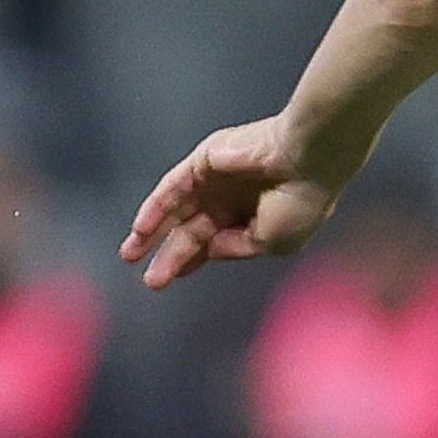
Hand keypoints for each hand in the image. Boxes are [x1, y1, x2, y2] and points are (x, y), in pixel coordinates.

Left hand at [118, 115, 348, 289]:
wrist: (307, 157)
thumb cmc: (301, 201)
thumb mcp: (274, 241)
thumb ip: (237, 247)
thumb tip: (209, 248)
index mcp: (255, 217)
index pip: (217, 241)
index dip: (197, 259)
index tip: (175, 277)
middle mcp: (232, 199)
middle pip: (192, 231)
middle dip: (171, 256)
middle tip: (151, 280)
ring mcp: (215, 180)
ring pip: (176, 210)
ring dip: (152, 233)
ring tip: (129, 255)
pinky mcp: (202, 163)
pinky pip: (172, 189)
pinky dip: (155, 209)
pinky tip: (141, 229)